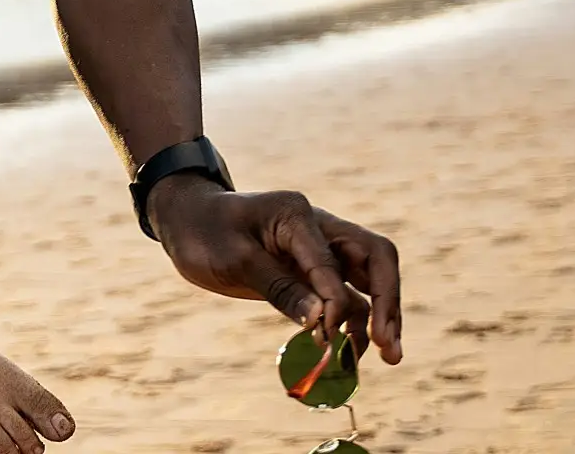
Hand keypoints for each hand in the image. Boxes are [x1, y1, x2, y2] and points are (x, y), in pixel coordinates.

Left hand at [148, 175, 402, 364]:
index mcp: (297, 216)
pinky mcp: (312, 271)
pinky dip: (353, 324)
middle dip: (388, 303)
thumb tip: (324, 322)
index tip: (327, 339)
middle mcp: (317, 229)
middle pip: (374, 260)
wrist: (184, 220)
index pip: (333, 262)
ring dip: (378, 318)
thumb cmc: (203, 231)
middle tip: (390, 347)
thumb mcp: (232, 259)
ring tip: (386, 358)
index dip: (336, 303)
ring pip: (367, 281)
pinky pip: (345, 297)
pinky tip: (353, 353)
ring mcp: (318, 250)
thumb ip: (279, 288)